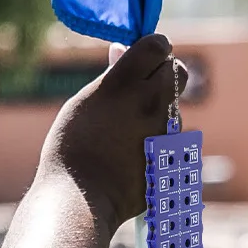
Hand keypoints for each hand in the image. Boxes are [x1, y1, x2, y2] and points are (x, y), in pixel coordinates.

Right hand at [39, 34, 188, 233]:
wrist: (79, 202)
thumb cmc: (70, 151)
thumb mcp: (82, 104)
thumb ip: (110, 75)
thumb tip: (122, 49)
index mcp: (126, 82)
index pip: (158, 44)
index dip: (150, 50)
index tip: (138, 61)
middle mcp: (152, 101)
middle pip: (176, 70)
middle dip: (161, 74)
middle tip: (137, 90)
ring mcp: (166, 128)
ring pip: (171, 106)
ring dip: (155, 110)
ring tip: (121, 133)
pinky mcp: (171, 153)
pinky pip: (169, 136)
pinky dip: (153, 138)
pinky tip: (127, 154)